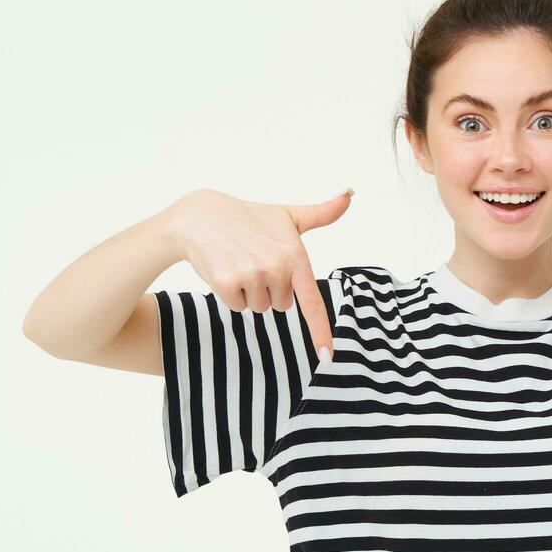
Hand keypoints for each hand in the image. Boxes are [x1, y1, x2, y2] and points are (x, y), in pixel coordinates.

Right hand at [166, 187, 352, 359]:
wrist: (201, 216)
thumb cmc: (250, 218)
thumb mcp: (288, 215)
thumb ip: (321, 214)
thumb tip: (349, 194)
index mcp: (295, 255)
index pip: (311, 301)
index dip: (320, 331)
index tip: (327, 356)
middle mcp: (276, 267)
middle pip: (281, 305)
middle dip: (269, 289)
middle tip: (256, 261)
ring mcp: (250, 276)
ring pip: (259, 308)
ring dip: (249, 292)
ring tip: (240, 262)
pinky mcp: (225, 283)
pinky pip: (237, 307)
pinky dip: (230, 294)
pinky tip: (226, 269)